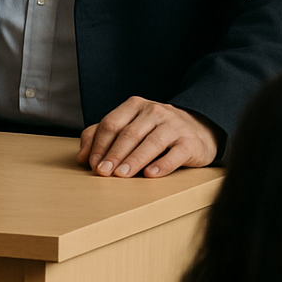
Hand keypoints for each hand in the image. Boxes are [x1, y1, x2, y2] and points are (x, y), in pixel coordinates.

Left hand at [77, 98, 217, 178]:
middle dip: (114, 154)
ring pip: (150, 143)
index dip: (100, 145)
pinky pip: (175, 154)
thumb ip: (101, 137)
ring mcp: (174, 125)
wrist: (199, 131)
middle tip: (103, 173)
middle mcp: (155, 111)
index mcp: (135, 105)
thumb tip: (82, 158)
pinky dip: (162, 165)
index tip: (93, 164)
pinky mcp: (190, 142)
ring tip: (121, 175)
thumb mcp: (129, 127)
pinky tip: (150, 174)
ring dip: (134, 160)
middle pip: (129, 134)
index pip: (112, 124)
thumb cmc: (156, 131)